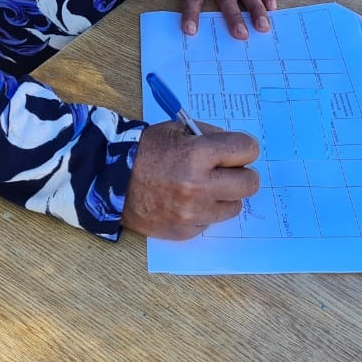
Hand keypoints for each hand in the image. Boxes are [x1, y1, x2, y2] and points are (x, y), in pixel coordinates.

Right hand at [121, 122, 259, 239]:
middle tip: (227, 169)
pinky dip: (205, 211)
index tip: (237, 149)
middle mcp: (198, 186)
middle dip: (241, 172)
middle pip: (250, 183)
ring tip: (203, 186)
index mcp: (196, 154)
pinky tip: (186, 201)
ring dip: (225, 194)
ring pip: (235, 205)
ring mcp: (193, 213)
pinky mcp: (187, 231)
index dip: (243, 147)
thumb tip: (238, 149)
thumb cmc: (145, 151)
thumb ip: (210, 136)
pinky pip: (212, 221)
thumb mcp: (177, 130)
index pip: (247, 149)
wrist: (112, 181)